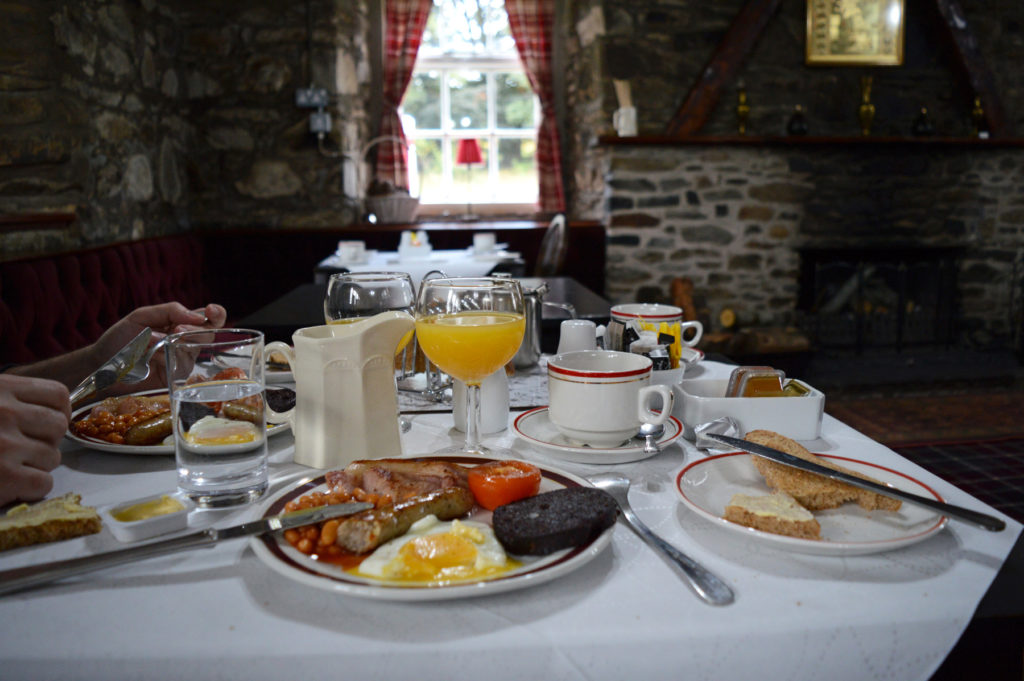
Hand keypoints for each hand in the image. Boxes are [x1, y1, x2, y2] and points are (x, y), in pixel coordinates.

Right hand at [0, 374, 69, 506]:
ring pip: (53, 456)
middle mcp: (5, 412)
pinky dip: (31, 488)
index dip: (58, 412)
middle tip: (24, 450)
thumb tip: (54, 411)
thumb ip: (9, 400)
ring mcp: (5, 445)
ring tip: (10, 466)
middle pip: (58, 426)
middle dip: (46, 441)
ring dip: (37, 466)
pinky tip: (9, 485)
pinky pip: (43, 482)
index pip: (57, 395)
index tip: (46, 425)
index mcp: (0, 389)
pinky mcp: (5, 476)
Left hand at [93, 302, 227, 393]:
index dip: (216, 314)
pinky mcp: (175, 375)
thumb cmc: (121, 338)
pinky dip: (164, 356)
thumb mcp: (142, 316)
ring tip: (150, 340)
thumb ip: (169, 310)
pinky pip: (180, 364)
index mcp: (181, 323)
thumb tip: (199, 315)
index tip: (211, 311)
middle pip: (208, 334)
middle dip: (194, 330)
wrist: (101, 363)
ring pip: (195, 349)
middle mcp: (186, 341)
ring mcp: (182, 359)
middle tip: (176, 329)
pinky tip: (149, 356)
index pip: (209, 318)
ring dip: (173, 342)